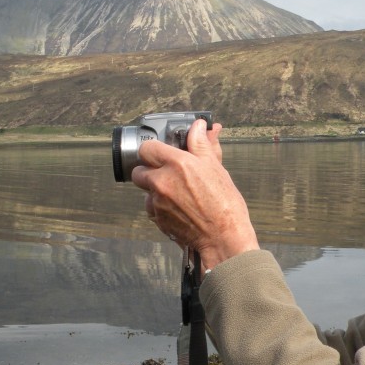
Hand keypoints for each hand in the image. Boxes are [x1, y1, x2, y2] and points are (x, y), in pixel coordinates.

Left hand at [131, 119, 258, 269]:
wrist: (224, 237)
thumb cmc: (225, 204)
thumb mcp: (216, 168)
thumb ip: (202, 145)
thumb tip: (199, 126)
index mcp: (177, 164)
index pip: (147, 148)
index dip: (154, 150)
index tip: (162, 153)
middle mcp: (162, 182)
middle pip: (138, 170)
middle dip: (150, 171)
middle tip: (167, 174)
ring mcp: (157, 202)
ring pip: (145, 191)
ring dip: (155, 191)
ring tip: (177, 195)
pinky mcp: (157, 220)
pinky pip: (151, 209)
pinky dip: (160, 208)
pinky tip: (178, 209)